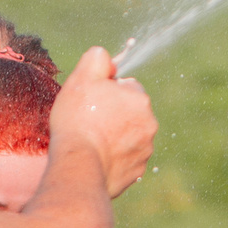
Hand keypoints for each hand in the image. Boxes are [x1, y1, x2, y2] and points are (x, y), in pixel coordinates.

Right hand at [50, 47, 154, 198]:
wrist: (79, 165)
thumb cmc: (78, 120)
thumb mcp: (82, 78)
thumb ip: (97, 59)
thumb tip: (105, 57)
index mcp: (139, 98)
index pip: (126, 86)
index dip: (106, 92)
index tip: (91, 102)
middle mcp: (149, 123)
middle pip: (130, 111)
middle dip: (114, 114)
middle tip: (89, 121)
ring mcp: (145, 149)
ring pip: (129, 135)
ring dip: (114, 136)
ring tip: (91, 141)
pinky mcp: (137, 171)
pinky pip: (126, 158)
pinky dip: (114, 157)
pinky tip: (97, 157)